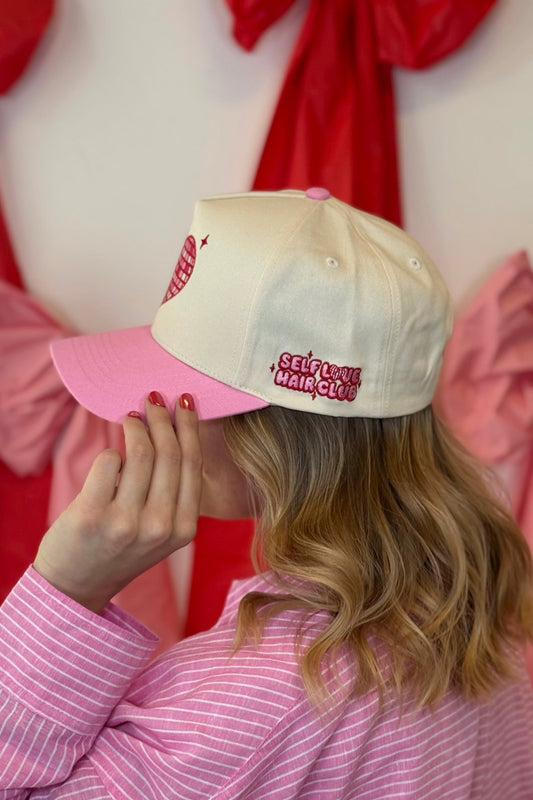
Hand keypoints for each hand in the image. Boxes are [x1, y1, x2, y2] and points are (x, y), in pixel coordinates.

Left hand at [33, 393, 201, 612]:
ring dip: (136, 425)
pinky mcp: (92, 514)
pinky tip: (111, 456)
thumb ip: (174, 492)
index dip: (189, 427)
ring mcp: (125, 522)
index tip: (184, 402)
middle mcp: (159, 527)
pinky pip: (109, 461)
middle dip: (163, 418)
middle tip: (154, 399)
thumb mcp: (162, 531)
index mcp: (183, 530)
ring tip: (132, 416)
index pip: (193, 465)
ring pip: (141, 452)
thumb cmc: (122, 548)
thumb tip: (177, 429)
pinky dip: (111, 451)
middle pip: (169, 453)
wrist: (77, 585)